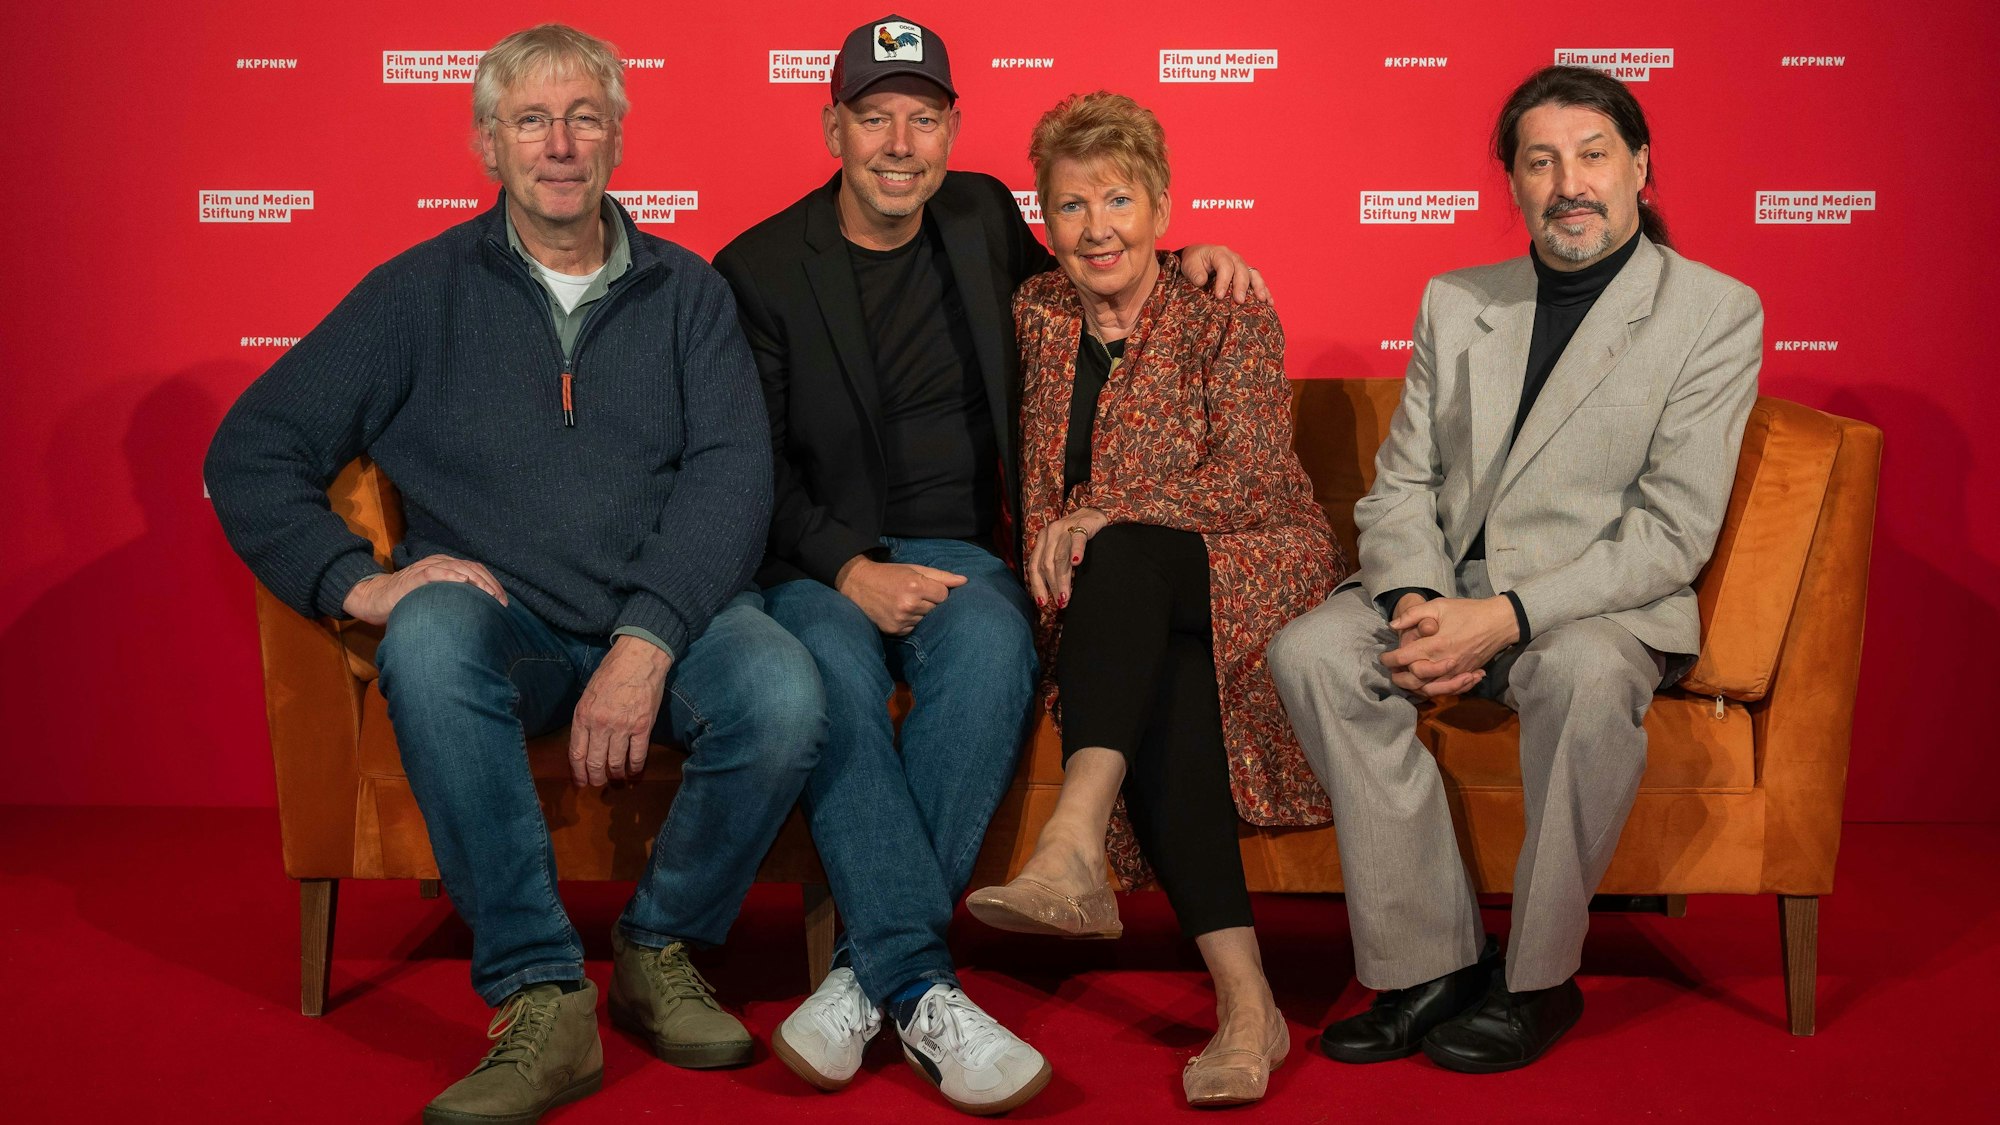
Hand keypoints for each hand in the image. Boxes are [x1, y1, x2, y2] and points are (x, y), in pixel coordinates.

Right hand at [341, 553, 507, 625]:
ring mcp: (427, 567)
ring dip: (478, 582)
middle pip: (472, 568)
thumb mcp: (435, 597)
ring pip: (459, 568)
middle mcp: (439, 563)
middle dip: (490, 585)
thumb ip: (453, 599)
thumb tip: (478, 616)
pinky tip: (464, 584)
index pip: (476, 570)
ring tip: (490, 596)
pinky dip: (452, 576)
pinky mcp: (415, 576)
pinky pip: (436, 572)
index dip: (492, 584)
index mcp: (446, 566)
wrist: (376, 599)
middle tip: (501, 603)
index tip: (503, 601)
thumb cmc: (408, 602)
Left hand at [569, 636, 670, 786]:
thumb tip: (585, 744)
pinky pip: (638, 756)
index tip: (581, 783)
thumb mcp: (588, 695)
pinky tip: (634, 773)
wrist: (638, 659)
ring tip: (617, 779)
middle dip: (596, 778)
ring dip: (616, 776)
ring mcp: (623, 727)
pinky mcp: (643, 727)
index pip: (576, 754)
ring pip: (616, 763)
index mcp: (583, 716)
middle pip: (595, 763)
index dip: (578, 773)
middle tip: (599, 783)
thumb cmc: (611, 673)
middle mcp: (600, 725)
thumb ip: (585, 719)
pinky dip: (636, 769)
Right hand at [835, 556, 966, 634]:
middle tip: (915, 595)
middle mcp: (909, 604)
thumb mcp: (914, 569)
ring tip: (906, 603)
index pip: (944, 595)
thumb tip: (964, 581)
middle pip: (936, 609)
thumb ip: (941, 576)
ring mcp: (901, 619)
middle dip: (930, 603)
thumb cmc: (890, 574)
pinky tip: (899, 612)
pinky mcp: (895, 630)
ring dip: (921, 613)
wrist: (858, 583)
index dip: (937, 591)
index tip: (926, 587)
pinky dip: (910, 622)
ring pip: (926, 620)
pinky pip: (914, 628)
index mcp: (916, 586)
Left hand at [1026, 508, 1108, 607]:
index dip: (1037, 585)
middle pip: (1046, 564)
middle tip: (1060, 603)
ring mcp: (1064, 528)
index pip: (1034, 566)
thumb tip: (1053, 593)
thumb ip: (1053, 564)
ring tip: (1066, 595)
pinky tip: (1077, 562)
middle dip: (1052, 586)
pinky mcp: (1081, 525)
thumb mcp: (1060, 548)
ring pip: (1060, 557)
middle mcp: (1049, 534)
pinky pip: (1077, 540)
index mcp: (1042, 540)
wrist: (1094, 514)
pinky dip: (1076, 551)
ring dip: (1062, 579)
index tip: (1042, 603)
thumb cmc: (1076, 536)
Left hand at [1178, 244, 1270, 303]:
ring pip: (1254, 274)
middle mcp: (1234, 257)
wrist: (1199, 256)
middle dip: (1241, 286)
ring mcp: (1242, 265)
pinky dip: (1265, 291)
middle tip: (1239, 301)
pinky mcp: (1246, 273)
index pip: (1225, 266)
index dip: (1224, 281)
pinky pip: (1258, 281)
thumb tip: (1202, 282)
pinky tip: (1270, 302)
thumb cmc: (1194, 261)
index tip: (1219, 296)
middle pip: (1241, 271)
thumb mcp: (1189, 264)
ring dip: (1259, 287)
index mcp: (1220, 253)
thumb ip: (1195, 272)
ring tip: (1262, 301)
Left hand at [1381, 595, 1518, 696]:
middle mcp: (1445, 662)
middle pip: (1414, 679)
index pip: (1405, 658)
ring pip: (1430, 689)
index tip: (1383, 658)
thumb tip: (1392, 626)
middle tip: (1392, 671)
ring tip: (1406, 681)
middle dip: (1399, 677)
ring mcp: (1457, 672)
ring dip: (1415, 688)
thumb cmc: (1467, 611)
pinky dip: (1435, 691)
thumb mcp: (1438, 606)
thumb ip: (1413, 614)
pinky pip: (1448, 690)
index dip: (1390, 659)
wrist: (1499, 622)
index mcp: (1436, 644)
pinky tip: (1427, 685)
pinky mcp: (1466, 675)